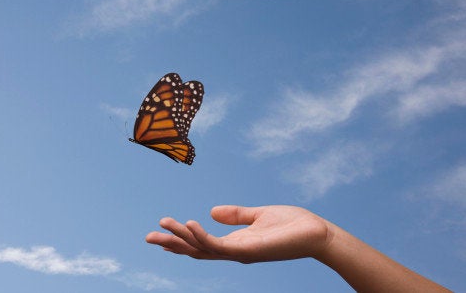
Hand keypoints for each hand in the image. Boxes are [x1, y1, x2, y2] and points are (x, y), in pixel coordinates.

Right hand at [145, 205, 331, 263]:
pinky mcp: (247, 251)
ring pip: (201, 249)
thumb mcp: (258, 215)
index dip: (182, 239)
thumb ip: (236, 215)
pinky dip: (202, 237)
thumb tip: (212, 211)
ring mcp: (239, 253)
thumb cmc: (292, 225)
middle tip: (148, 236)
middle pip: (195, 250)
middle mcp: (234, 251)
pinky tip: (190, 224)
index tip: (162, 232)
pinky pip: (218, 246)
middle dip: (172, 244)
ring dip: (181, 238)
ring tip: (163, 224)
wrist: (317, 234)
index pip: (202, 243)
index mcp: (235, 242)